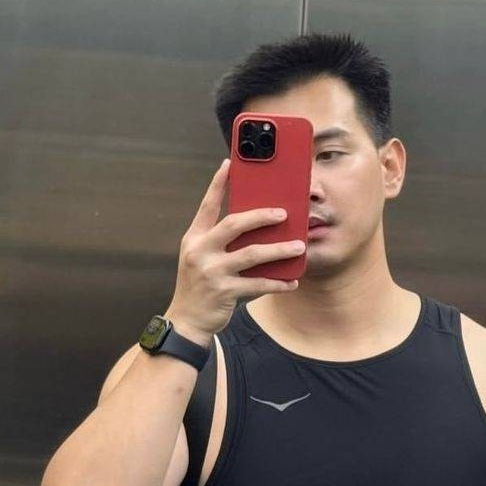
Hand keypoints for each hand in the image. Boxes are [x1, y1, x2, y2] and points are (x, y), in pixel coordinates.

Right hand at [167, 158, 303, 341]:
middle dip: (261, 216)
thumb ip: (220, 241)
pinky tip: (292, 281)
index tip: (230, 164)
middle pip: (234, 224)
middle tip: (284, 213)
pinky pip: (257, 283)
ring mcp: (211, 271)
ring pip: (251, 254)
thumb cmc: (200, 285)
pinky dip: (277, 282)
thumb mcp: (201, 258)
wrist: (187, 320)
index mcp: (194, 238)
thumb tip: (257, 225)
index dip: (218, 183)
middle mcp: (200, 251)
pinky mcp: (224, 291)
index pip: (207, 205)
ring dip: (279, 250)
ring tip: (299, 246)